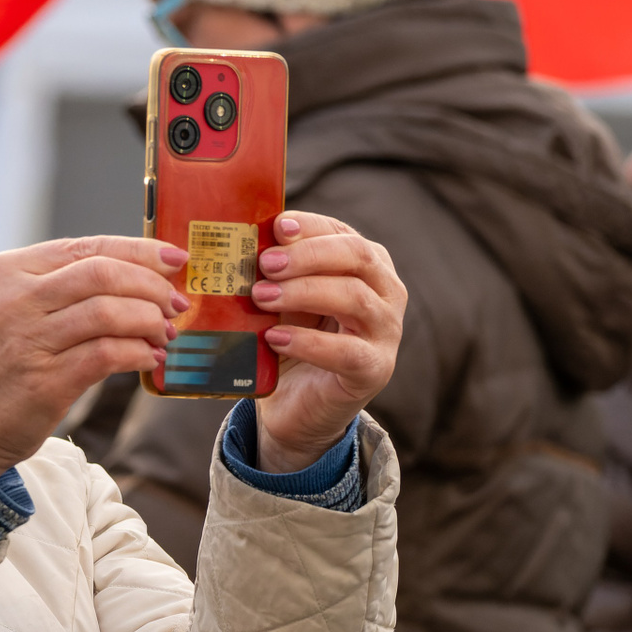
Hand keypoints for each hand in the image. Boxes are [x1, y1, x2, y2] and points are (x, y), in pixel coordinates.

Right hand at [0, 237, 188, 477]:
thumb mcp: (13, 309)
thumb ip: (62, 287)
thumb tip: (140, 276)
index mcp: (7, 270)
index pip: (87, 247)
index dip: (140, 251)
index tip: (175, 260)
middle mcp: (13, 299)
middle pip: (102, 273)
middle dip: (151, 286)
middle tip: (174, 304)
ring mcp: (26, 340)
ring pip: (109, 312)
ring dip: (149, 321)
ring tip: (164, 334)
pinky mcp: (44, 381)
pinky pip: (108, 355)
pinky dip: (138, 353)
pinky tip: (148, 358)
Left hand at [247, 212, 405, 472]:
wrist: (297, 403)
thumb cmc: (290, 338)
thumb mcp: (282, 299)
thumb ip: (275, 271)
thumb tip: (245, 239)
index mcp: (366, 265)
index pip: (343, 233)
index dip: (311, 227)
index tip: (276, 227)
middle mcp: (386, 292)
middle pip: (358, 256)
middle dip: (308, 255)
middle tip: (266, 264)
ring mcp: (386, 332)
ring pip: (355, 299)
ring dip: (303, 293)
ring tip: (262, 297)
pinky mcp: (374, 370)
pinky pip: (347, 352)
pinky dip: (308, 342)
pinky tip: (275, 339)